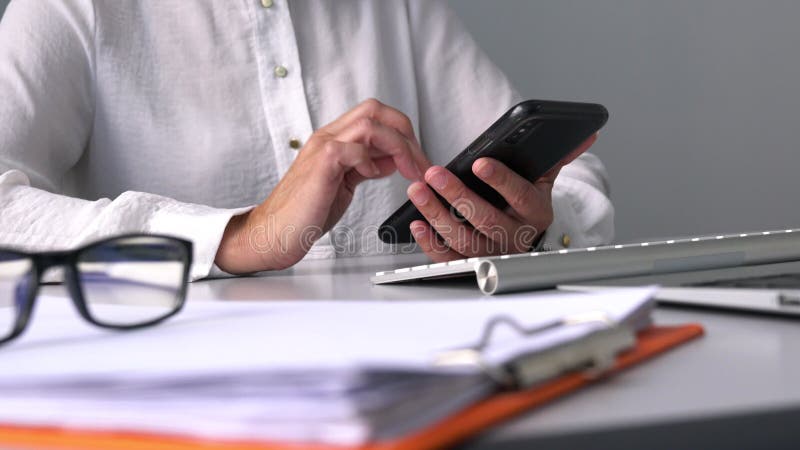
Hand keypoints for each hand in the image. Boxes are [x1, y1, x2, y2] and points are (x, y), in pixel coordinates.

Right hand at [216, 99, 430, 272]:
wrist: (275, 233)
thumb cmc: (307, 212)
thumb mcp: (346, 184)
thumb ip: (366, 167)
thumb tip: (391, 160)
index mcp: (335, 139)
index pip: (375, 115)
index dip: (402, 132)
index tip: (417, 160)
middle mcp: (328, 137)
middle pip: (375, 109)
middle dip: (406, 132)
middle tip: (420, 163)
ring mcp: (323, 147)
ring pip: (369, 123)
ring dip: (399, 146)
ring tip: (409, 171)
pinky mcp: (321, 164)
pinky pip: (354, 149)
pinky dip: (372, 161)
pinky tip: (374, 176)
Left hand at [407, 135, 597, 261]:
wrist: (518, 239)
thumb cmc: (524, 204)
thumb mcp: (542, 182)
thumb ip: (557, 157)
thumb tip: (586, 135)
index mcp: (535, 214)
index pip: (520, 196)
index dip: (501, 180)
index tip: (480, 163)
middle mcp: (514, 237)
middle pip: (486, 220)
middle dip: (457, 195)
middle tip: (435, 174)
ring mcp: (491, 254)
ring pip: (464, 240)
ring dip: (437, 215)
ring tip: (418, 191)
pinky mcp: (468, 265)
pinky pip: (448, 259)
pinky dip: (429, 243)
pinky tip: (417, 223)